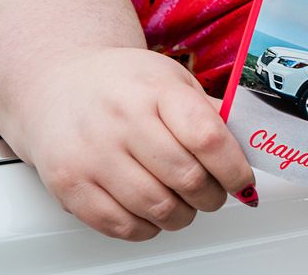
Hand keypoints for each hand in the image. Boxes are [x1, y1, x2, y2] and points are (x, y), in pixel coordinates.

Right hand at [1, 47, 255, 239]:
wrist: (57, 85)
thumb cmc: (120, 84)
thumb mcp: (169, 79)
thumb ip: (208, 113)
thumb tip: (250, 150)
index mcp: (153, 89)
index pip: (207, 138)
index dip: (234, 168)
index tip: (242, 179)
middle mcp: (119, 120)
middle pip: (188, 179)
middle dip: (213, 196)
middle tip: (214, 192)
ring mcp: (91, 155)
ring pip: (158, 209)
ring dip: (183, 215)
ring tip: (183, 202)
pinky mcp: (70, 186)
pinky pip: (123, 227)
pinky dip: (148, 227)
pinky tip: (150, 210)